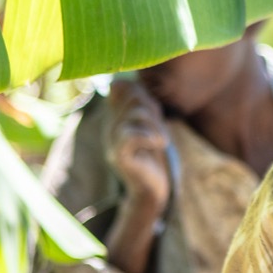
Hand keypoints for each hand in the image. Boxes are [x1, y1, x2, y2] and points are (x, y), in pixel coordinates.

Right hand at [106, 79, 170, 215]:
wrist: (151, 188)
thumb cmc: (152, 155)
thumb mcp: (149, 123)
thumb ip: (140, 102)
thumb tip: (117, 83)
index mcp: (116, 116)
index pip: (122, 86)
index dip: (140, 91)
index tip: (153, 111)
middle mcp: (110, 126)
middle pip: (134, 97)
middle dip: (153, 108)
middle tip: (159, 128)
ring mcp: (112, 141)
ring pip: (136, 114)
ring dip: (156, 125)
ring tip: (161, 141)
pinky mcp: (119, 156)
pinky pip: (132, 135)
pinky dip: (149, 136)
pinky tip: (158, 144)